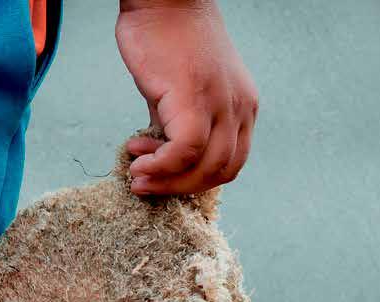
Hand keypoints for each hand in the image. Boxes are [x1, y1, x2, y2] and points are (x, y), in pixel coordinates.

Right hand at [116, 0, 257, 195]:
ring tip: (138, 175)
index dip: (197, 178)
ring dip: (168, 181)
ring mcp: (221, 104)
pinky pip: (185, 151)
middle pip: (223, 172)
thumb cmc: (166, 37)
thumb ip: (177, 123)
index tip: (163, 174)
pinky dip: (161, 166)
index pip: (231, 162)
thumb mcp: (180, 90)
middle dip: (181, 187)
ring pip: (206, 168)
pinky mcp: (195, 99)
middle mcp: (240, 108)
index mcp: (242, 107)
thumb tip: (160, 153)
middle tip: (145, 183)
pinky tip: (139, 161)